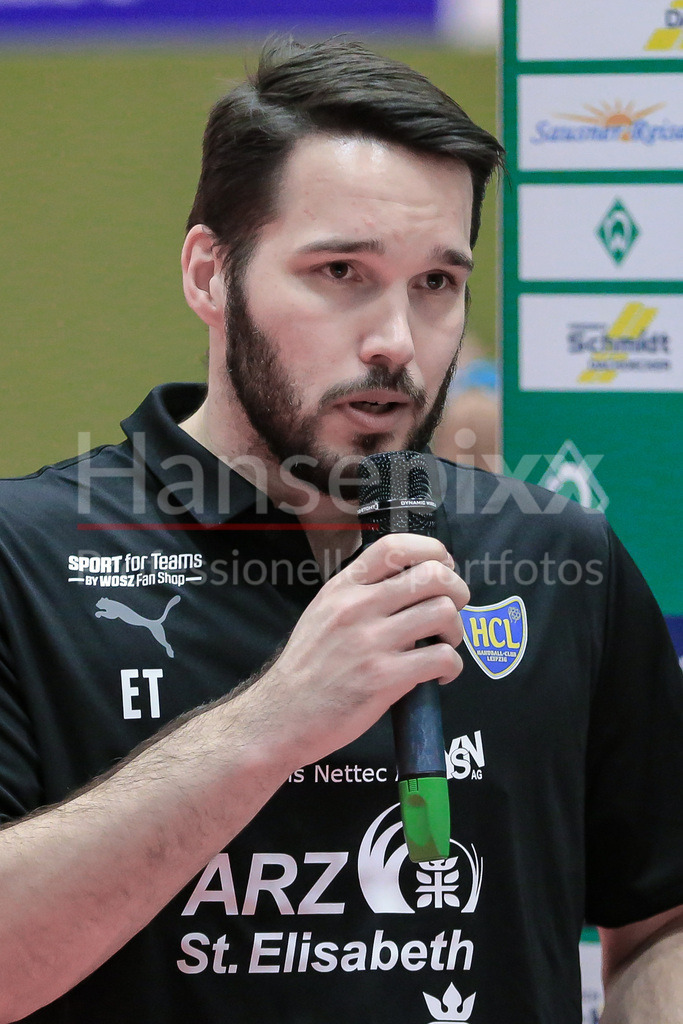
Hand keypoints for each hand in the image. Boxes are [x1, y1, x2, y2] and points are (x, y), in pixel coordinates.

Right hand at [246, 534, 468, 768]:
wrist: (282, 715)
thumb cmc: (307, 667)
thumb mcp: (323, 613)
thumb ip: (361, 594)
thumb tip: (410, 582)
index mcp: (343, 588)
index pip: (395, 546)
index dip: (432, 549)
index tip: (444, 567)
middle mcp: (357, 607)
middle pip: (432, 575)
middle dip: (457, 591)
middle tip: (453, 610)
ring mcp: (371, 642)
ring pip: (443, 613)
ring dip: (456, 630)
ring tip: (444, 645)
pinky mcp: (385, 678)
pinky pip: (442, 658)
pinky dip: (452, 667)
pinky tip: (440, 675)